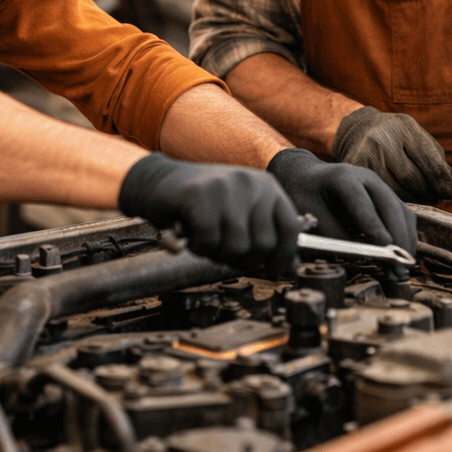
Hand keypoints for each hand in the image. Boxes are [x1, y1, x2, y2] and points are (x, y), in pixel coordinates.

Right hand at [119, 153, 298, 275]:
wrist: (161, 181)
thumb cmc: (203, 203)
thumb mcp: (242, 213)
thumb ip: (265, 235)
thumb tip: (289, 268)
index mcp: (267, 187)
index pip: (290, 226)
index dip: (284, 255)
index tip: (273, 270)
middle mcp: (251, 184)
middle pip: (264, 244)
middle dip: (243, 259)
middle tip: (224, 250)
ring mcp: (226, 188)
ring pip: (236, 247)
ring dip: (218, 253)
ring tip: (207, 238)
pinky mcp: (200, 196)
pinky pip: (209, 242)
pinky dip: (198, 247)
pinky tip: (191, 234)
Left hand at [267, 147, 417, 255]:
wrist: (308, 177)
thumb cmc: (305, 196)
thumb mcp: (309, 213)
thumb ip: (332, 233)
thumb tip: (358, 255)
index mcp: (342, 177)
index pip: (361, 201)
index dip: (374, 224)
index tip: (385, 245)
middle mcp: (367, 178)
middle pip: (389, 206)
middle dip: (397, 238)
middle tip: (398, 268)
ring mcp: (380, 187)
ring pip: (402, 212)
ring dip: (405, 241)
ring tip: (400, 270)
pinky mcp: (386, 198)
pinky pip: (402, 217)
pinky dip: (405, 237)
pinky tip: (399, 258)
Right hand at [333, 107, 451, 203]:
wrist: (359, 129)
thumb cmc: (397, 136)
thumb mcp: (418, 136)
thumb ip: (436, 159)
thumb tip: (447, 187)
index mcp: (403, 127)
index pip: (428, 160)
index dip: (442, 181)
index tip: (450, 192)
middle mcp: (381, 139)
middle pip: (411, 178)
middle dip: (429, 192)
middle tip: (438, 198)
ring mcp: (364, 154)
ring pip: (395, 190)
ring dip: (415, 199)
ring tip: (423, 198)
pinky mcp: (353, 170)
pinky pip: (380, 192)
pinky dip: (395, 199)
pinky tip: (403, 197)